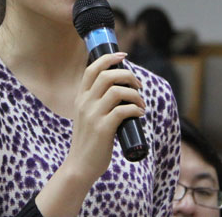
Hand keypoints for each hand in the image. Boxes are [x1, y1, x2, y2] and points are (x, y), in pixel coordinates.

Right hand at [66, 52, 144, 181]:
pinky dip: (135, 109)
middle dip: (128, 76)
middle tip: (139, 86)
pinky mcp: (103, 129)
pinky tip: (139, 114)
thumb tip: (121, 90)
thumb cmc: (89, 140)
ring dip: (135, 94)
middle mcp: (85, 103)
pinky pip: (123, 110)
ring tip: (141, 104)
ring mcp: (93, 115)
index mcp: (81, 97)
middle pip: (108, 75)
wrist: (80, 166)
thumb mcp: (87, 115)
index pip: (92, 68)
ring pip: (117, 91)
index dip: (109, 58)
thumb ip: (97, 102)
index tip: (123, 55)